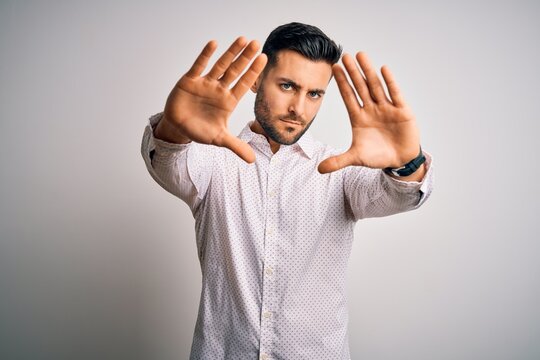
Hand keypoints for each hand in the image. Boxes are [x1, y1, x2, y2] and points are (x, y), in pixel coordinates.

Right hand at [160, 37, 266, 162]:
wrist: (178, 128)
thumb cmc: (200, 130)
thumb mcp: (219, 139)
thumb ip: (236, 146)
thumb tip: (252, 160)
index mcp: (228, 101)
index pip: (244, 84)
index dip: (253, 72)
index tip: (264, 58)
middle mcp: (219, 89)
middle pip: (235, 71)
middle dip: (245, 58)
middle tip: (257, 43)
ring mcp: (205, 83)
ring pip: (220, 65)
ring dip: (231, 53)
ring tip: (242, 39)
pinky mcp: (190, 81)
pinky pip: (199, 66)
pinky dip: (205, 55)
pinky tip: (214, 44)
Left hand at [318, 52, 420, 173]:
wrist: (400, 161)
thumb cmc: (378, 156)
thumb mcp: (356, 158)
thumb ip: (338, 161)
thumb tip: (319, 170)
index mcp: (359, 117)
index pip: (348, 97)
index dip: (342, 83)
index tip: (334, 68)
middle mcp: (372, 109)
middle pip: (360, 87)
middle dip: (352, 72)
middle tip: (344, 56)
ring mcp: (387, 108)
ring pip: (376, 86)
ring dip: (368, 71)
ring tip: (361, 55)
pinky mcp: (402, 111)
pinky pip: (395, 94)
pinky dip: (390, 82)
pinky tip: (383, 69)